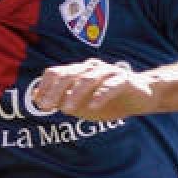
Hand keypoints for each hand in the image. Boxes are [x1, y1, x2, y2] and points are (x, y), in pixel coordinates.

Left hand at [31, 59, 155, 119]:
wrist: (142, 97)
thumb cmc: (109, 100)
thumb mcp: (82, 103)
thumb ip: (60, 99)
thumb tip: (35, 97)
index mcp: (79, 72)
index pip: (56, 73)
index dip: (45, 86)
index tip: (39, 104)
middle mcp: (91, 68)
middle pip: (69, 75)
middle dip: (55, 91)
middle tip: (46, 107)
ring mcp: (108, 72)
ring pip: (88, 79)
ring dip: (76, 94)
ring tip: (67, 109)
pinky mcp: (124, 80)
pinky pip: (111, 86)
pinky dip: (101, 95)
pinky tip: (94, 106)